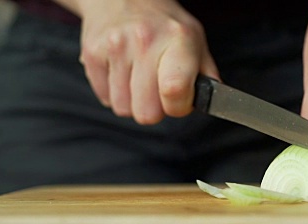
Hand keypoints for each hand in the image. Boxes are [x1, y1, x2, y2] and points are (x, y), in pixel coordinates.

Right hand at [64, 0, 217, 123]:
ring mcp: (115, 46)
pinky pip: (105, 99)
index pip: (174, 91)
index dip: (178, 107)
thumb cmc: (165, 26)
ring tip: (140, 78)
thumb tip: (215, 103)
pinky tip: (123, 73)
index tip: (178, 100)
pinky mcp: (92, 52)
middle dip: (155, 108)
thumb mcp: (196, 42)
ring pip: (124, 109)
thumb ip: (208, 76)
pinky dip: (115, 93)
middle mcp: (145, 40)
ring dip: (134, 101)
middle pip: (146, 112)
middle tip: (157, 89)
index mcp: (178, 39)